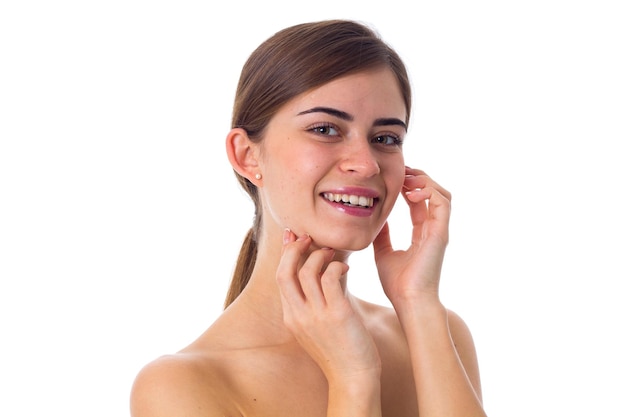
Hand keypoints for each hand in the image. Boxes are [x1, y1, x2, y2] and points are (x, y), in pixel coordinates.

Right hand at [276, 230, 380, 381]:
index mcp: (291, 317)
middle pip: (284, 272)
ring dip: (319, 255)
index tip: (292, 237)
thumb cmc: (340, 349)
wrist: (353, 377)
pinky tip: (346, 267)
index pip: (280, 278)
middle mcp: (298, 315)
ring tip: (331, 252)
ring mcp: (316, 315)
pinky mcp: (337, 314)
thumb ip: (317, 299)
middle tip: (308, 237)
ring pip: (307, 271)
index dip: (285, 254)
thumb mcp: (318, 324)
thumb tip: (326, 270)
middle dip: (294, 249)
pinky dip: (337, 266)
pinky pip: (330, 278)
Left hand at [373, 167, 450, 305]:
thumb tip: (375, 219)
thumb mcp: (384, 253)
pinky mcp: (441, 233)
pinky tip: (411, 192)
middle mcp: (434, 229)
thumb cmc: (398, 284)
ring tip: (407, 180)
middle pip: (434, 193)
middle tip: (401, 172)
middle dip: (419, 178)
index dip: (409, 187)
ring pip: (442, 194)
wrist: (409, 302)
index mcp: (422, 233)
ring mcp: (439, 230)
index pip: (420, 202)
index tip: (394, 179)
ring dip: (425, 181)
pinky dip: (429, 191)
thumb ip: (382, 235)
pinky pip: (442, 203)